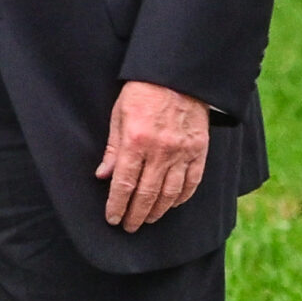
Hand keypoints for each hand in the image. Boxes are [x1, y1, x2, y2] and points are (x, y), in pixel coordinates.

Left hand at [95, 81, 209, 232]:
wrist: (178, 74)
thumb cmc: (143, 91)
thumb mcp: (119, 115)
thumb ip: (113, 148)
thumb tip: (103, 175)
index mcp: (136, 141)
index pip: (124, 184)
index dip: (117, 205)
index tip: (113, 218)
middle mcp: (161, 150)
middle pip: (146, 194)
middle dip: (136, 214)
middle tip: (129, 226)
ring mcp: (183, 151)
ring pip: (170, 193)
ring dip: (157, 210)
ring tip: (148, 218)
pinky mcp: (199, 149)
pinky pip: (192, 181)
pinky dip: (182, 197)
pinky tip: (173, 204)